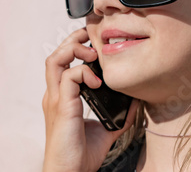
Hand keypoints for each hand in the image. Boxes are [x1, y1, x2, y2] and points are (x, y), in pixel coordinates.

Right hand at [42, 27, 137, 171]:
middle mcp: (55, 95)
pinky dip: (84, 73)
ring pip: (54, 60)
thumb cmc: (81, 154)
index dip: (75, 49)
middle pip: (55, 55)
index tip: (92, 44)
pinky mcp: (62, 106)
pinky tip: (97, 82)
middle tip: (89, 37)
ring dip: (73, 50)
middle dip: (72, 41)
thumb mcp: (106, 128)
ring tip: (91, 54)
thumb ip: (119, 114)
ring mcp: (55, 99)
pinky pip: (68, 77)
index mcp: (62, 98)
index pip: (62, 64)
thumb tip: (135, 101)